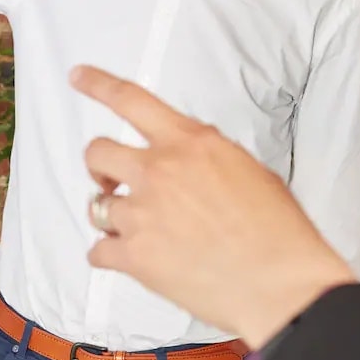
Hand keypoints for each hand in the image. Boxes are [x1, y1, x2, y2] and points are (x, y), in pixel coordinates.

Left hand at [72, 65, 357, 349]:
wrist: (281, 282)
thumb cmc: (277, 230)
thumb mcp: (249, 170)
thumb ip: (207, 157)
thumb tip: (190, 162)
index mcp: (191, 143)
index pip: (131, 100)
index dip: (99, 84)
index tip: (79, 76)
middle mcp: (158, 170)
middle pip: (97, 152)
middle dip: (99, 167)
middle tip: (112, 182)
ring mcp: (141, 213)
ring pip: (96, 205)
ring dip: (112, 217)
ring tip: (139, 231)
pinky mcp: (134, 256)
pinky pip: (98, 251)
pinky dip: (110, 256)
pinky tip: (133, 260)